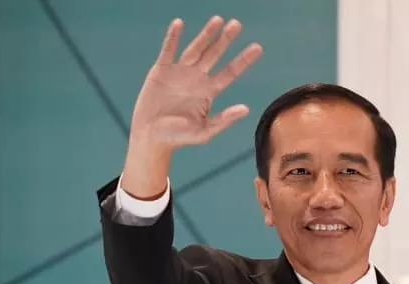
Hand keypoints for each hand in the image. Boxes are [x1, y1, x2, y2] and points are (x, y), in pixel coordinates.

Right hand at [129, 16, 262, 151]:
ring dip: (206, 35)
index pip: (230, 72)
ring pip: (195, 49)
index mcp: (209, 91)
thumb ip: (224, 120)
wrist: (151, 138)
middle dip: (225, 40)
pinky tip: (179, 24)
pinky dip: (172, 38)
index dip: (243, 60)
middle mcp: (197, 78)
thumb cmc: (178, 137)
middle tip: (237, 24)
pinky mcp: (161, 70)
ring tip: (218, 20)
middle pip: (215, 55)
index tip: (257, 47)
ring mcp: (180, 72)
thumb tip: (246, 109)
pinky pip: (168, 51)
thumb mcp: (204, 131)